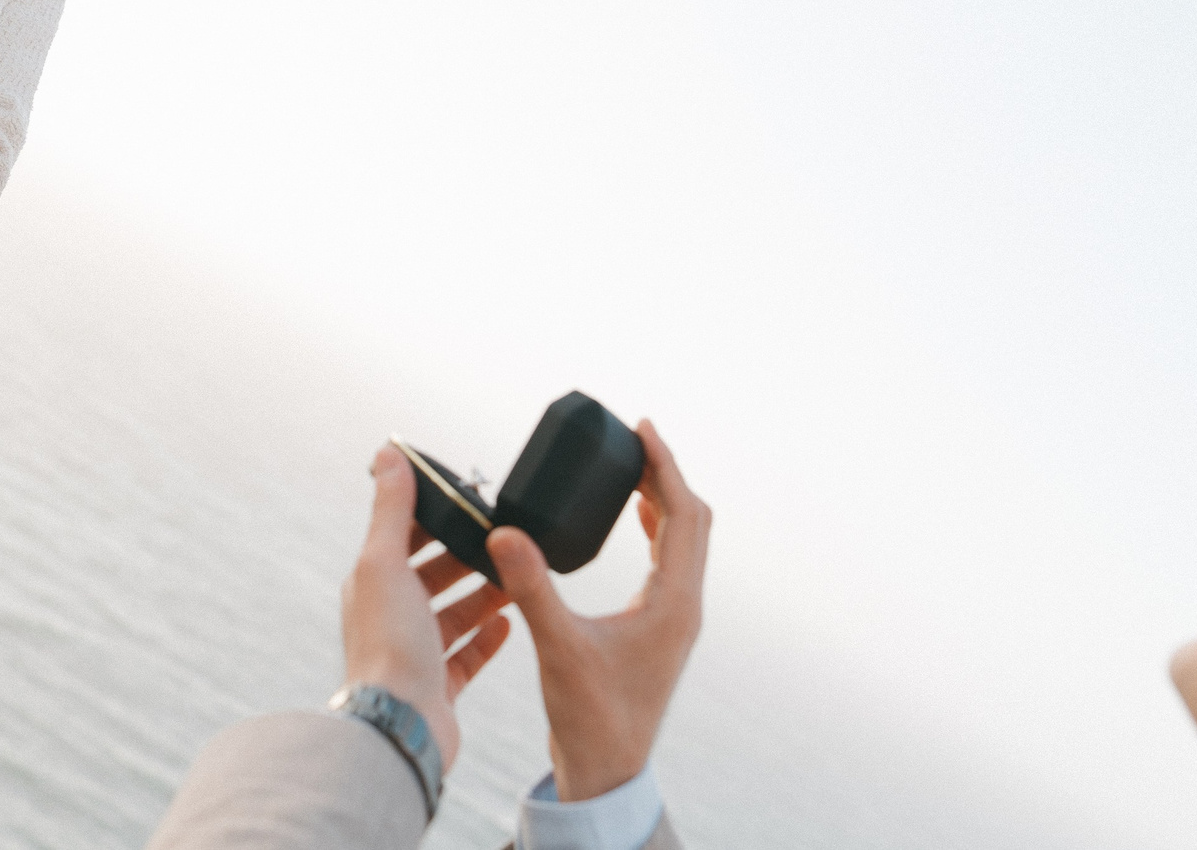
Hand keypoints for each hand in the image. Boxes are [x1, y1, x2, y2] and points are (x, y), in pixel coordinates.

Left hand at [340, 444, 514, 774]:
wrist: (400, 726)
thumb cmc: (390, 643)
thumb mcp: (386, 563)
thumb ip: (391, 509)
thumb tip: (386, 451)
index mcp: (372, 585)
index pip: (403, 538)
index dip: (434, 518)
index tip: (471, 502)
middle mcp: (389, 618)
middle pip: (431, 576)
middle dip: (464, 556)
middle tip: (503, 539)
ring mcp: (414, 655)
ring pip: (452, 614)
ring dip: (482, 595)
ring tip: (516, 577)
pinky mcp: (438, 687)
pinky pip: (465, 656)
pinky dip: (486, 638)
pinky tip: (509, 623)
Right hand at [486, 420, 709, 800]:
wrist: (606, 769)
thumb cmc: (589, 716)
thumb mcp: (557, 647)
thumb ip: (532, 587)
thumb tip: (503, 532)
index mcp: (674, 604)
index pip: (684, 516)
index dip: (665, 466)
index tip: (643, 427)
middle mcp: (684, 606)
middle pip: (693, 521)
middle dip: (665, 475)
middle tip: (632, 440)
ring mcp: (676, 617)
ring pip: (685, 541)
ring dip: (665, 500)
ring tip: (633, 468)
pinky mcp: (661, 627)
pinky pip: (671, 561)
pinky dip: (658, 528)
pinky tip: (636, 519)